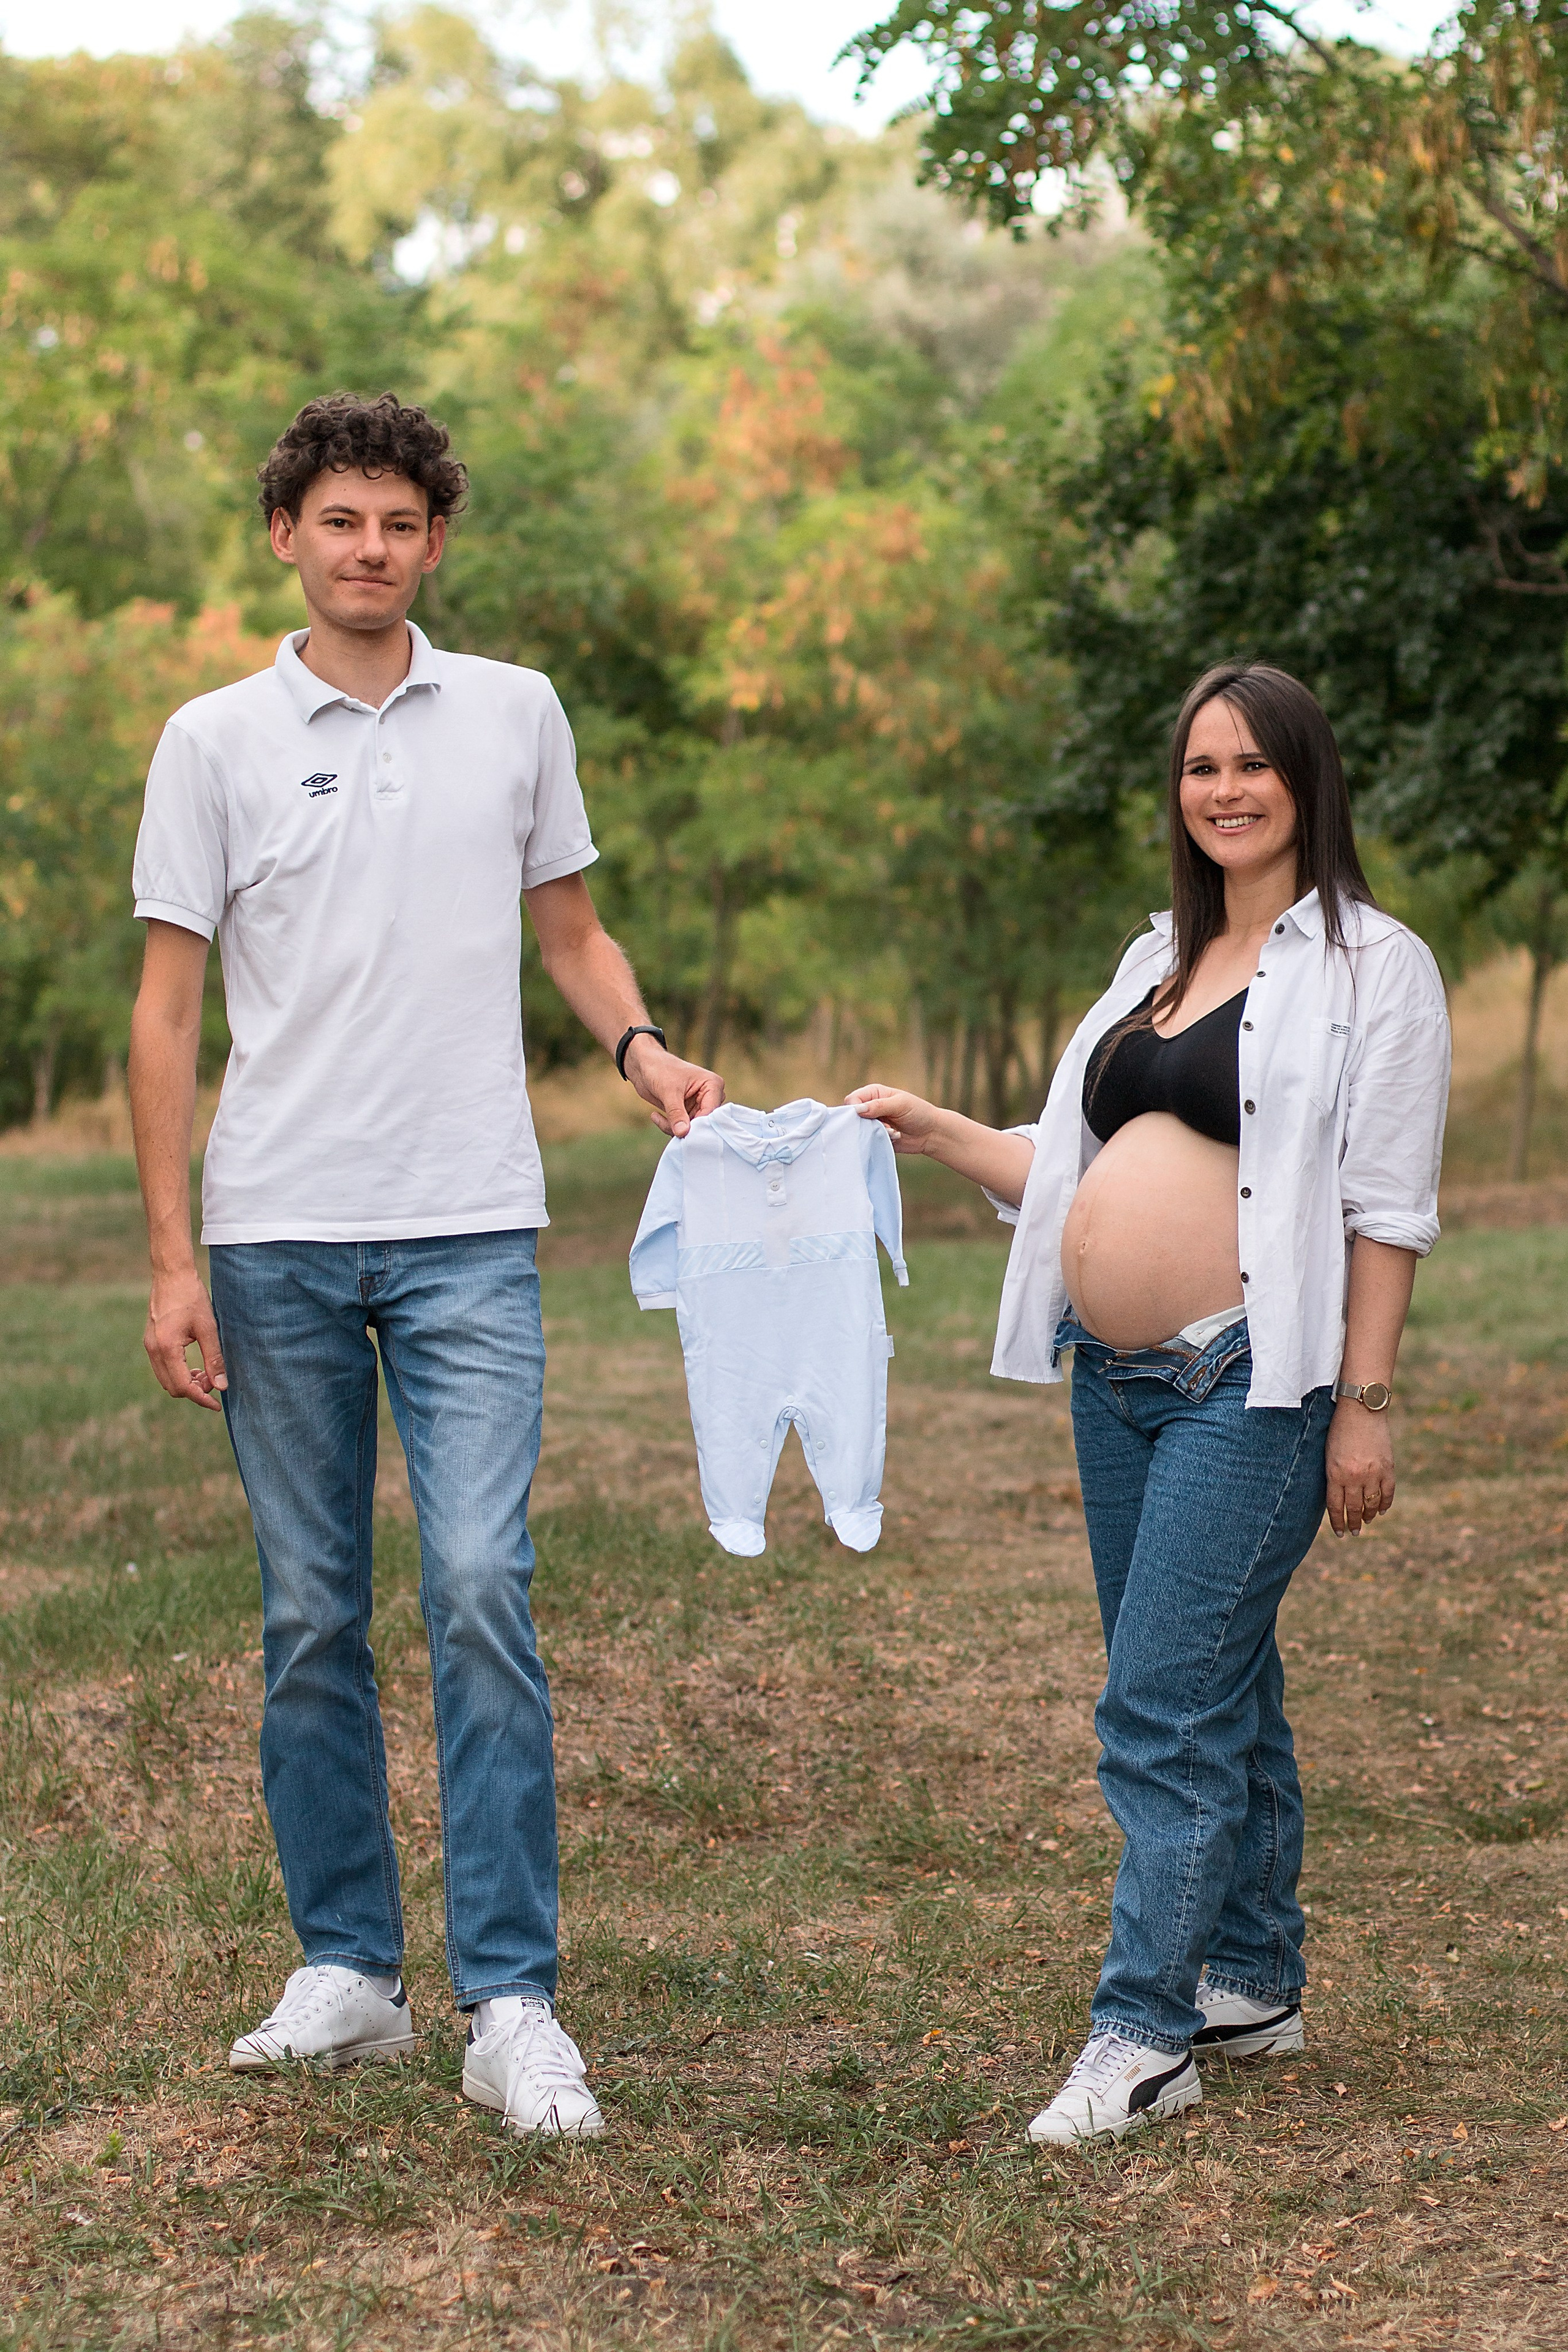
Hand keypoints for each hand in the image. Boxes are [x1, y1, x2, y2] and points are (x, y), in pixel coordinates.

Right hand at [144, 1267, 227, 1410]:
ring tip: (206, 1373)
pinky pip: (162, 1368)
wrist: (171, 1275)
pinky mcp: (150, 1341)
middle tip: (214, 1381)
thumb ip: (214, 1358)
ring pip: (166, 1379)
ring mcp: (149, 1346)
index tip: (217, 1404)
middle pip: (172, 1387)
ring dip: (186, 1382)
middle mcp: (153, 1350)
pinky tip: (194, 1365)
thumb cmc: (191, 1297)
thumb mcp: (208, 1328)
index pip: (183, 1386)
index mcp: (167, 1348)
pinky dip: (178, 1373)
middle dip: (194, 1391)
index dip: (201, 1398)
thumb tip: (221, 1385)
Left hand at [624, 1037, 724, 1137]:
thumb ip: (676, 1113)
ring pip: (692, 1128)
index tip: (682, 1132)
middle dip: (686, 1128)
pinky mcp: (687, 1111)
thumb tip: (682, 1133)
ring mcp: (698, 1105)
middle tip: (668, 1125)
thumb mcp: (669, 1092)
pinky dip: (669, 1126)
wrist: (643, 1065)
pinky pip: (682, 1128)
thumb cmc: (659, 1069)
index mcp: (713, 1085)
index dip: (698, 1124)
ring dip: (674, 1128)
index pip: (712, 1112)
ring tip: (657, 1117)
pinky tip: (655, 1116)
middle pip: (704, 1122)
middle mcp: (709, 1096)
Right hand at [845, 1083, 944, 1154]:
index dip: (854, 1109)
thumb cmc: (918, 1112)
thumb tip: (858, 1110)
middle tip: (885, 1126)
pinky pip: (868, 1142)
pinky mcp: (876, 1137)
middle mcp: (870, 1108)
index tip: (865, 1116)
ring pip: (859, 1130)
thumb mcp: (900, 1104)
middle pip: (852, 1116)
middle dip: (865, 1123)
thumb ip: (879, 1106)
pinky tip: (894, 1137)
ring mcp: (872, 1123)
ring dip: (875, 1132)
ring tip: (892, 1132)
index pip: (852, 1100)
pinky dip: (879, 1141)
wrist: (931, 1133)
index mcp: (874, 1094)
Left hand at [1325, 1398, 1394, 1535]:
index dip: (1337, 1522)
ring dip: (1368, 1516)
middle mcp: (1354, 1477)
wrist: (1362, 1410)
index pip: (1335, 1506)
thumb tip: (1337, 1498)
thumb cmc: (1339, 1430)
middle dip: (1353, 1523)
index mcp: (1335, 1473)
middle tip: (1353, 1533)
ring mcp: (1373, 1473)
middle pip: (1354, 1508)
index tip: (1339, 1532)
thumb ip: (1333, 1476)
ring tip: (1365, 1522)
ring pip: (1371, 1504)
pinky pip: (1388, 1493)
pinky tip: (1380, 1510)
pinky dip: (1384, 1504)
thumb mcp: (1328, 1454)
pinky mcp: (1388, 1468)